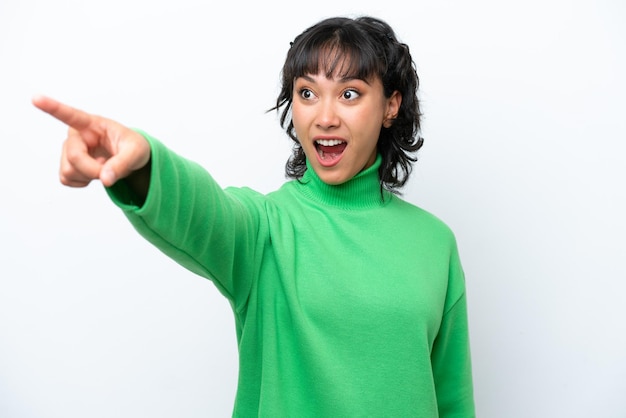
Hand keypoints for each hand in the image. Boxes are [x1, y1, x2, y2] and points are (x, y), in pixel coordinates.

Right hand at [32, 95, 150, 187]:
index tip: (36, 98)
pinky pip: (67, 180)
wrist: (131, 159)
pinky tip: (94, 173)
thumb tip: (105, 179)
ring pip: (68, 171)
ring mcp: (70, 150)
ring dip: (88, 176)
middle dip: (92, 170)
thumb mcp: (137, 153)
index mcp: (92, 124)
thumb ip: (122, 164)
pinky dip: (83, 182)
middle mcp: (76, 135)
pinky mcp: (67, 165)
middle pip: (74, 157)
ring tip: (103, 167)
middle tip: (109, 171)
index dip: (52, 107)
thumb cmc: (133, 148)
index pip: (70, 114)